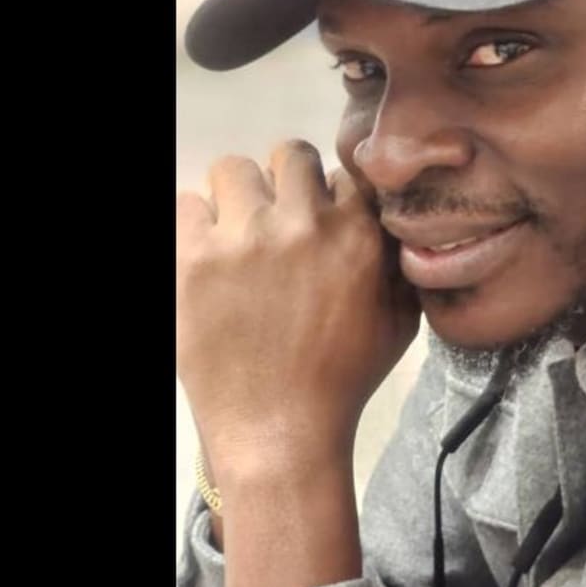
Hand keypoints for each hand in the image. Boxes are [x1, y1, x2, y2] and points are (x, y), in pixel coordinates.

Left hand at [176, 140, 419, 475]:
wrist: (280, 431)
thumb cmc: (342, 382)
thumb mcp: (399, 323)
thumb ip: (399, 266)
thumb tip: (389, 229)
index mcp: (356, 234)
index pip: (343, 172)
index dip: (329, 195)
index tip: (319, 220)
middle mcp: (302, 223)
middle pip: (290, 155)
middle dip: (285, 184)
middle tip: (276, 223)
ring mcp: (244, 237)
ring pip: (234, 170)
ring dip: (238, 198)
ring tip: (236, 236)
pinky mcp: (193, 258)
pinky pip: (186, 205)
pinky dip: (195, 225)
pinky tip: (206, 257)